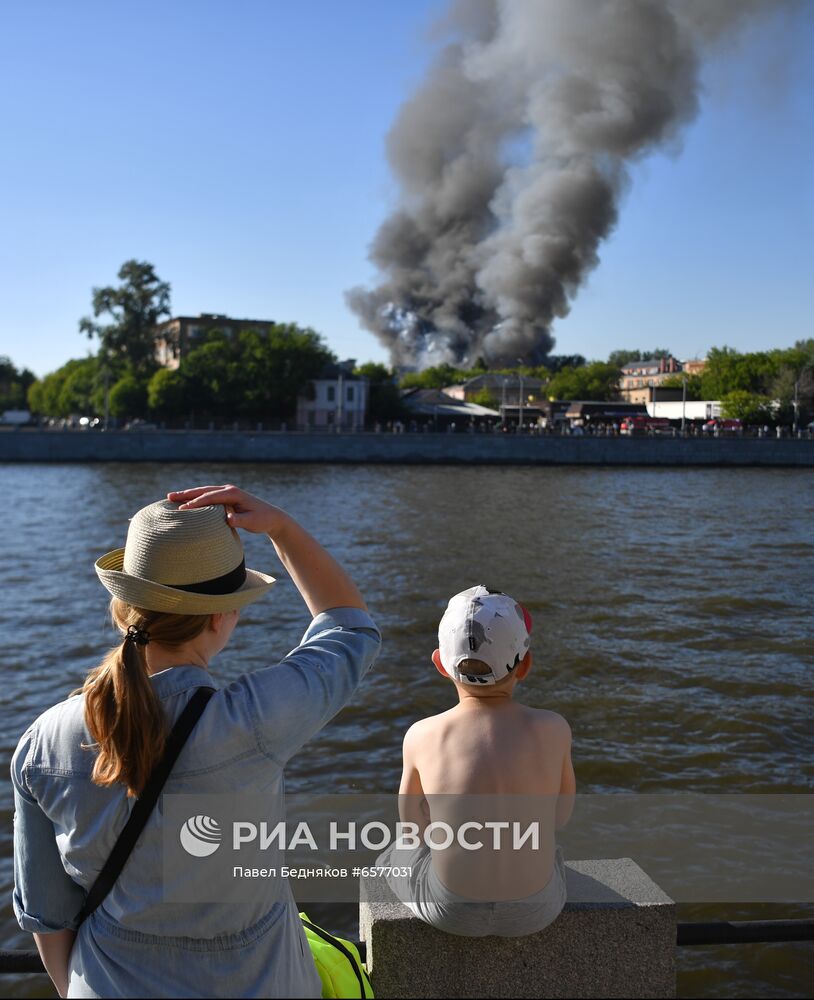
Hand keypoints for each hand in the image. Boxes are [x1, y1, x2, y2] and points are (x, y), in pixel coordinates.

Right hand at [167, 485, 284, 535]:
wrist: (272, 517)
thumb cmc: (262, 520)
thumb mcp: (252, 522)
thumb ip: (240, 520)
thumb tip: (228, 519)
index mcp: (233, 493)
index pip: (210, 497)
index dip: (195, 503)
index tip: (182, 510)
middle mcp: (229, 490)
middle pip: (204, 490)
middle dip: (186, 494)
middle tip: (169, 497)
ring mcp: (227, 492)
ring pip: (204, 491)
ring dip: (188, 494)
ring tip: (171, 497)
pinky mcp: (226, 497)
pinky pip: (208, 496)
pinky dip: (196, 497)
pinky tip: (186, 502)